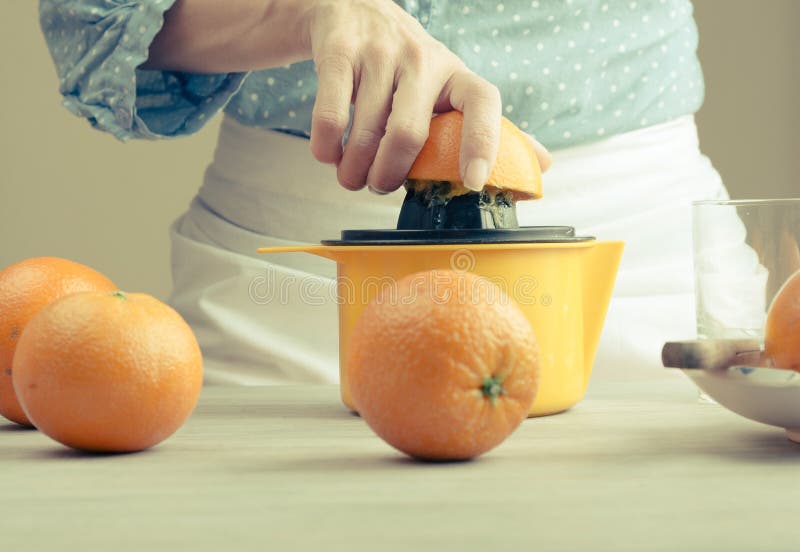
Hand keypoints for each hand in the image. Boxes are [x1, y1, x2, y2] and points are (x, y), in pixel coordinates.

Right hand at [307, 0, 550, 193]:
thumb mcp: (451, 89)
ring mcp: (379, 53)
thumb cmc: (410, 68)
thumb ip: (490, 128)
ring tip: (351, 176)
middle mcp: (423, 59)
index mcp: (457, 75)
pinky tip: (329, 154)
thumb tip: (543, 163)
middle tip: (377, 186)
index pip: (483, 102)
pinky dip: (325, 149)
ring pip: (364, 132)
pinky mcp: (340, 52)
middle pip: (408, 134)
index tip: (472, 182)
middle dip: (387, 176)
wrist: (355, 8)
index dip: (482, 143)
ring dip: (352, 170)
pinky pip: (329, 117)